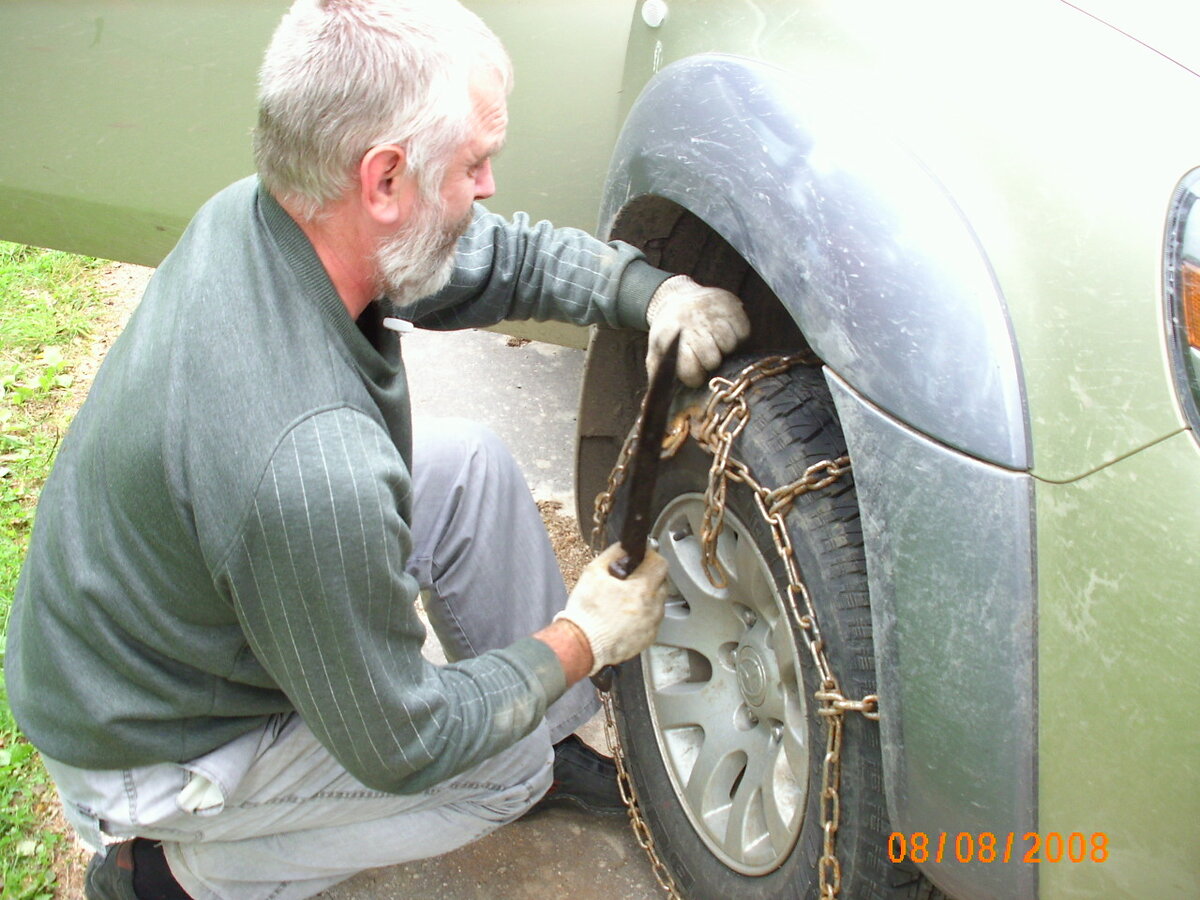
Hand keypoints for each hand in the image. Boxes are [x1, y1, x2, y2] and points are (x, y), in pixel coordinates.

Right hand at [554, 543, 668, 675]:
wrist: (582, 644)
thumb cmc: (586, 612)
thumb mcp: (594, 572)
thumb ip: (613, 553)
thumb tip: (625, 546)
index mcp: (642, 589)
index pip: (660, 563)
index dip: (650, 557)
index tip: (641, 558)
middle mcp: (653, 607)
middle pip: (661, 583)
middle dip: (649, 577)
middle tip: (630, 579)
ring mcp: (652, 625)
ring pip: (658, 602)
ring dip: (647, 597)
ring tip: (625, 600)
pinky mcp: (648, 638)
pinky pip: (652, 620)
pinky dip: (643, 615)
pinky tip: (625, 616)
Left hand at [646, 274, 750, 386]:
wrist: (677, 300)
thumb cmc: (669, 336)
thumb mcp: (656, 355)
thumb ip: (656, 380)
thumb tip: (649, 408)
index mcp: (670, 337)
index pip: (691, 369)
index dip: (694, 377)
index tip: (693, 373)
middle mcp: (692, 321)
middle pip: (712, 358)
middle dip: (709, 362)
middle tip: (705, 355)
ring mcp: (712, 310)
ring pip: (730, 343)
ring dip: (725, 348)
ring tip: (715, 343)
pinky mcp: (730, 302)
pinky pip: (743, 330)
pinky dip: (738, 335)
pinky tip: (726, 331)